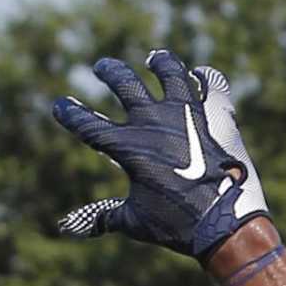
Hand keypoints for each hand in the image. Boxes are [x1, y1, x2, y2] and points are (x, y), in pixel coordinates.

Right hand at [51, 51, 268, 259]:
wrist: (224, 224)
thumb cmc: (177, 225)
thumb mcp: (135, 221)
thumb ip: (103, 216)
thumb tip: (69, 227)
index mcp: (128, 148)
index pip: (89, 125)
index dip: (71, 113)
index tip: (61, 105)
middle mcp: (153, 124)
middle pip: (125, 84)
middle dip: (110, 72)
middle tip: (102, 67)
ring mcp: (185, 117)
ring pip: (171, 73)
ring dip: (161, 63)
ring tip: (155, 59)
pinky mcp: (213, 118)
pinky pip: (211, 86)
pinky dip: (206, 78)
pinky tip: (201, 75)